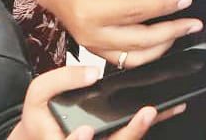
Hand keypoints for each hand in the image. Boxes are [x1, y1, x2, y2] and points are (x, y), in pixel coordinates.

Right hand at [9, 65, 184, 139]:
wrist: (46, 131)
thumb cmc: (42, 115)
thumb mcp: (39, 93)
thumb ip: (61, 81)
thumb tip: (91, 73)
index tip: (86, 130)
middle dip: (129, 132)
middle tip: (145, 114)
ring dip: (144, 128)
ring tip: (158, 110)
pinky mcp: (116, 138)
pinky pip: (134, 134)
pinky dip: (151, 123)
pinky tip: (166, 109)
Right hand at [37, 0, 203, 68]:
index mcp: (89, 10)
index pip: (135, 10)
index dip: (163, 5)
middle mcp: (90, 33)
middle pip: (138, 39)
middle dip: (171, 31)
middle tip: (193, 21)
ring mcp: (92, 45)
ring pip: (134, 56)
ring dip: (162, 46)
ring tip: (182, 31)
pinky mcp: (95, 49)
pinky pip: (125, 61)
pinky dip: (146, 55)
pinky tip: (163, 42)